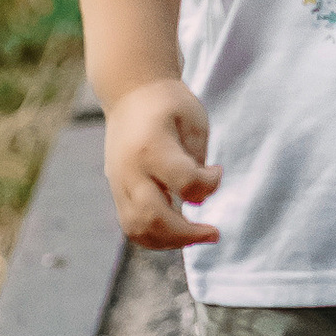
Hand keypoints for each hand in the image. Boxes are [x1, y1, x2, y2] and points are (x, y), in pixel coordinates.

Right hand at [104, 77, 220, 246]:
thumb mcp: (193, 119)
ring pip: (138, 229)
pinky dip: (155, 238)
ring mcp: (119, 183)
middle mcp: (130, 170)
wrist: (130, 93)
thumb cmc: (169, 104)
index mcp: (152, 146)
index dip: (209, 184)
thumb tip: (198, 199)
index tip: (218, 171)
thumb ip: (197, 159)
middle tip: (214, 232)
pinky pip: (131, 227)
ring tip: (197, 236)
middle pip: (154, 217)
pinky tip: (179, 233)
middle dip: (187, 234)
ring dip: (170, 242)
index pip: (184, 182)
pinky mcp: (116, 192)